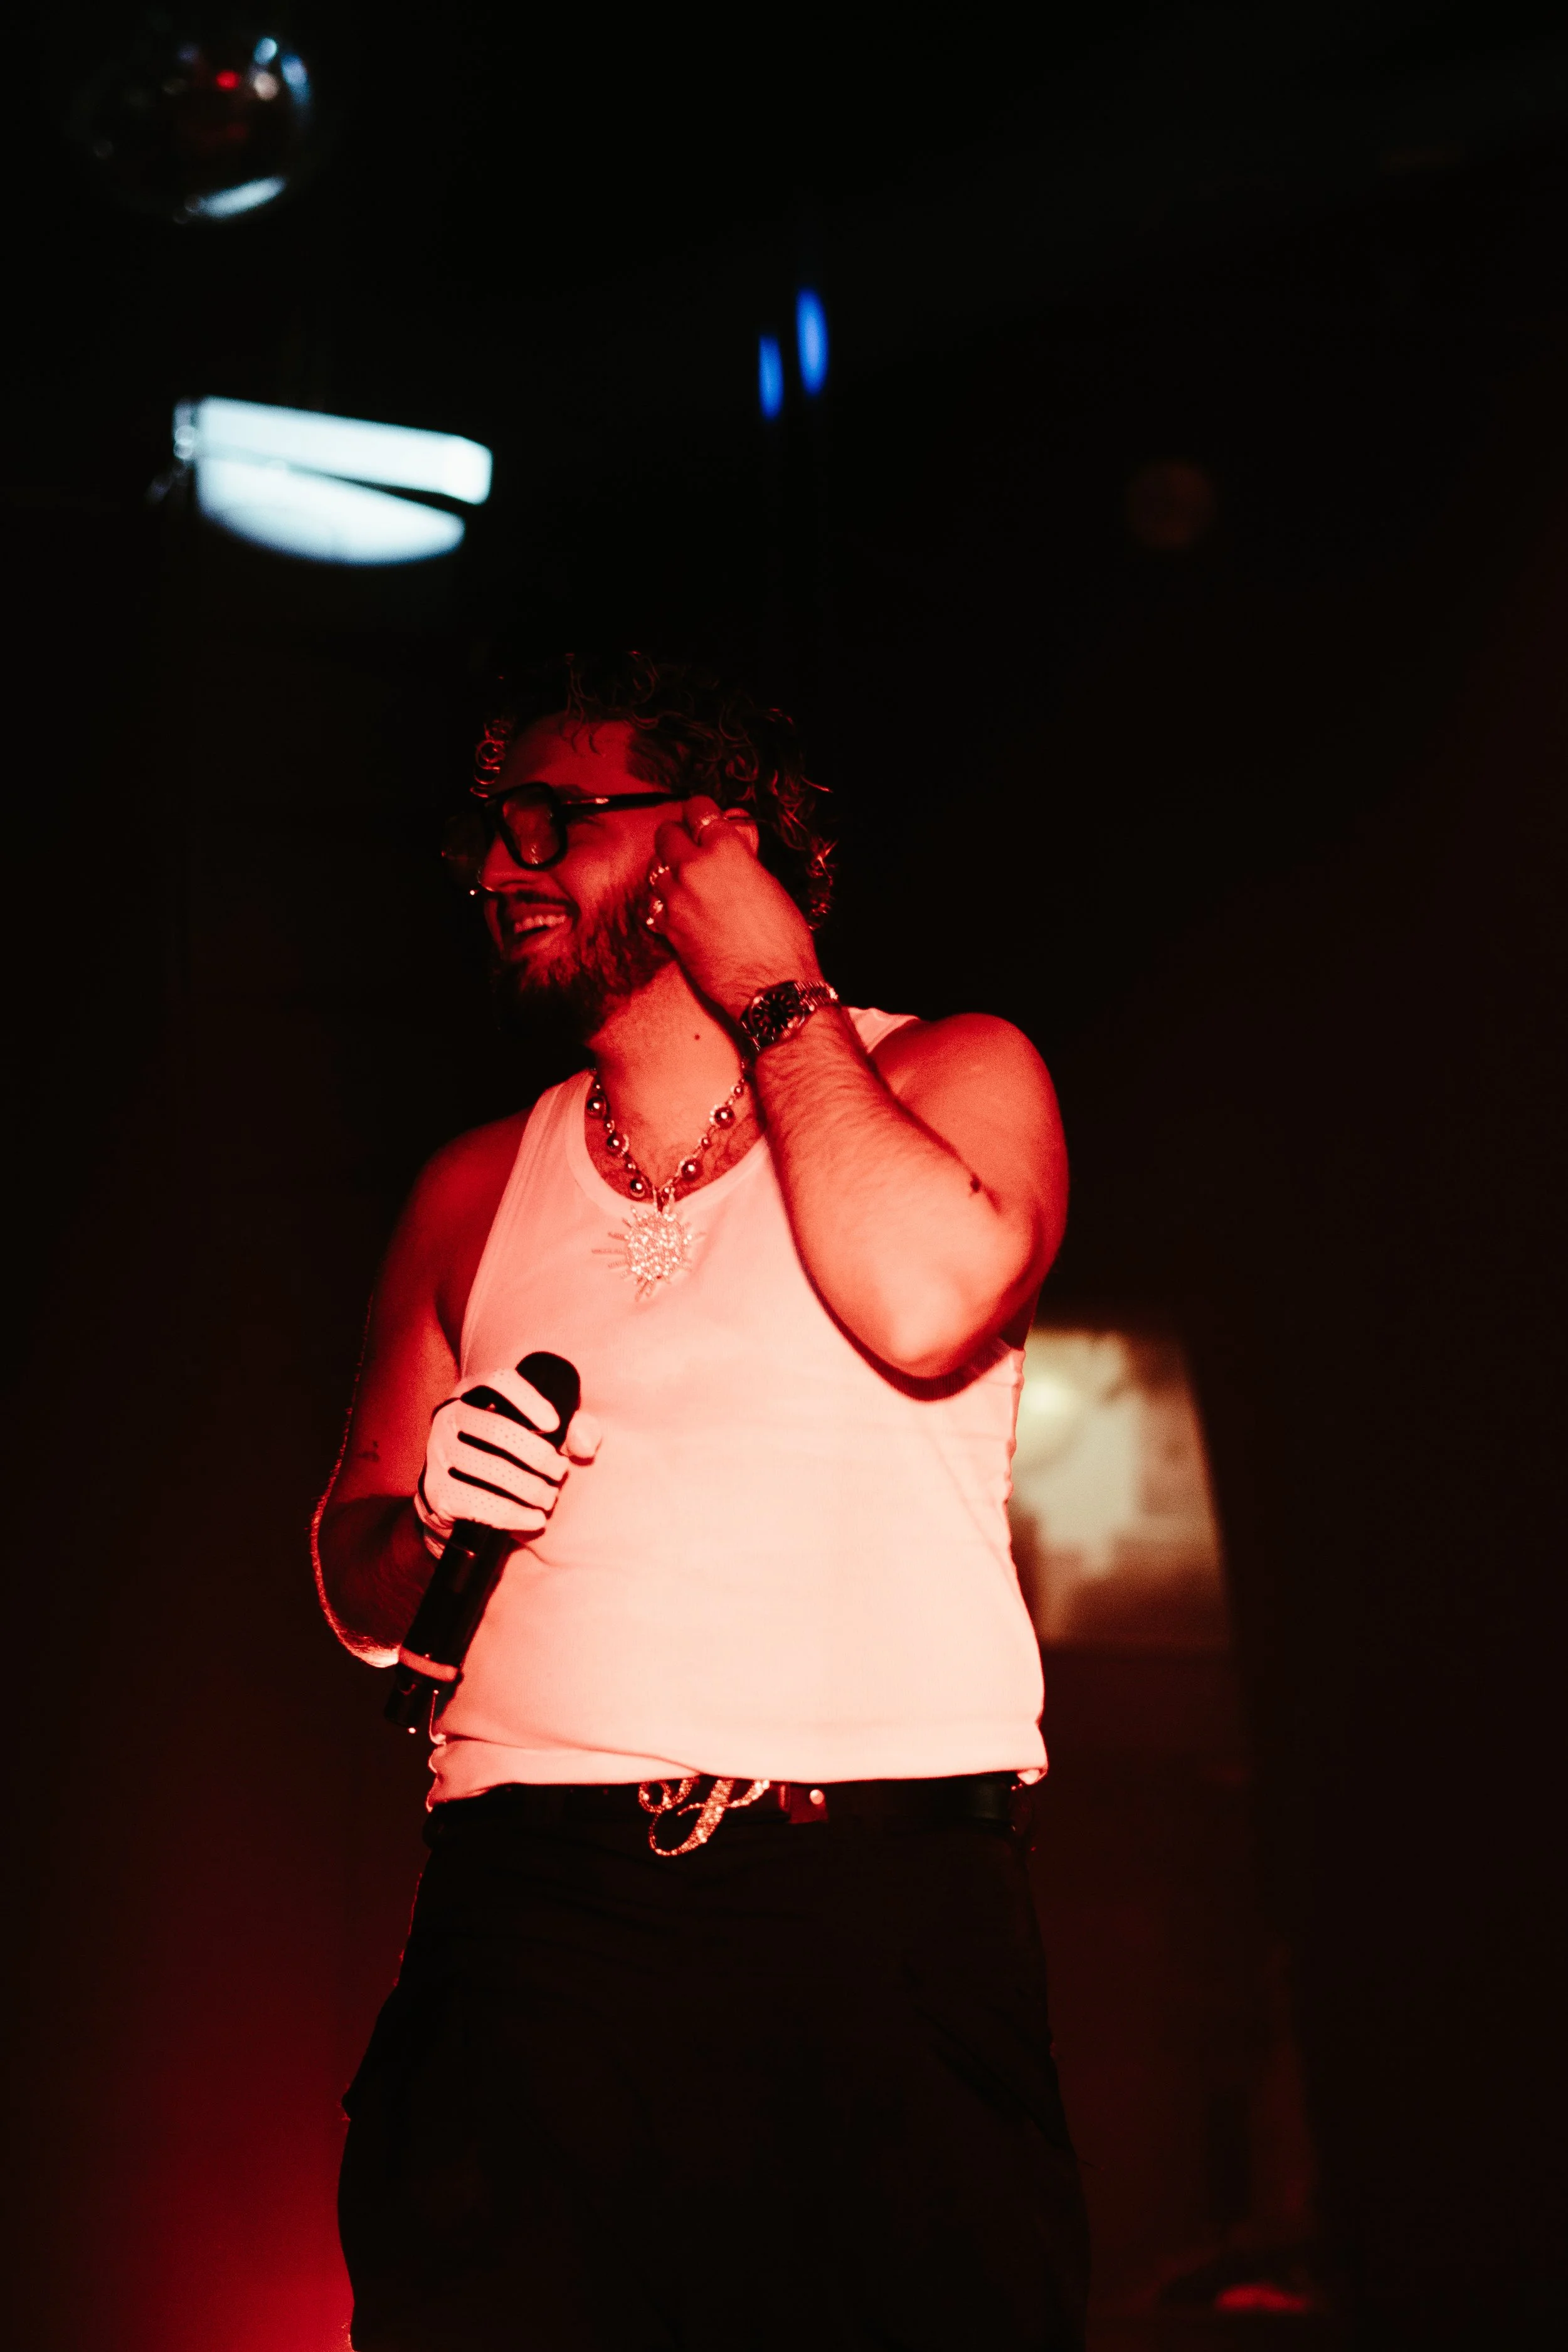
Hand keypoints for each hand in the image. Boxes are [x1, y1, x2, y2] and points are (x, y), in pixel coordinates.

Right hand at [414, 1363, 601, 1552]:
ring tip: (550, 1498)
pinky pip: (479, 1503)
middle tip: (560, 1472)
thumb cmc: (505, 1457)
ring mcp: (438, 1454)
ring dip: (530, 1487)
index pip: (499, 1381)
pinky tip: (534, 1519)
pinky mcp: (437, 1491)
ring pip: (490, 1468)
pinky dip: (514, 1514)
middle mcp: (448, 1417)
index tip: (555, 1424)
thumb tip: (583, 1442)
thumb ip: (572, 1431)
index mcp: (473, 1393)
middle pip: (497, 1428)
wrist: (457, 1500)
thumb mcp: (537, 1436)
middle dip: (539, 1454)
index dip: (529, 1399)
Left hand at [645, 797, 821, 1019]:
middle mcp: (694, 869)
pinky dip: (662, 902)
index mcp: (725, 849)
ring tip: (686, 881)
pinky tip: (679, 909)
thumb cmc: (782, 939)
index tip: (704, 821)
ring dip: (668, 870)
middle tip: (692, 849)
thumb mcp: (770, 883)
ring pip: (655, 868)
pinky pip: (653, 903)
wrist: (770, 987)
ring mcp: (676, 899)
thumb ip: (744, 853)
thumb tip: (735, 831)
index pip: (697, 809)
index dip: (701, 814)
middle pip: (666, 834)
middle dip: (679, 838)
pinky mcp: (668, 928)